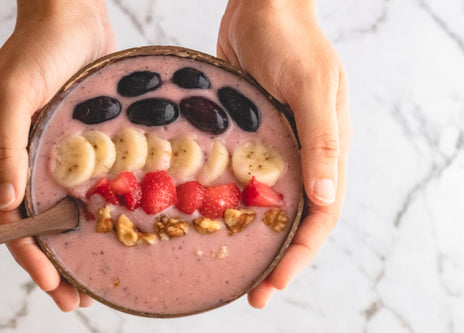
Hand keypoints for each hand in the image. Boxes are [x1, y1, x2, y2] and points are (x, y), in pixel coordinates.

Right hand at [0, 0, 114, 310]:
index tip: (51, 283)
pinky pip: (84, 187)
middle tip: (76, 301)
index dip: (28, 254)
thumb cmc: (39, 47)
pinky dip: (94, 214)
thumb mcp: (15, 90)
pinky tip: (113, 231)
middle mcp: (22, 159)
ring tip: (94, 281)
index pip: (7, 218)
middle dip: (53, 265)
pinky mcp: (78, 145)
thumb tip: (7, 203)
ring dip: (75, 248)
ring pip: (60, 212)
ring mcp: (50, 154)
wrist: (71, 13)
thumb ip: (4, 144)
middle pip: (35, 225)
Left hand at [217, 0, 352, 306]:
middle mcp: (303, 155)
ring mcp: (275, 146)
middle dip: (278, 259)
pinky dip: (232, 202)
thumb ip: (322, 141)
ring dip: (255, 237)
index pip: (321, 217)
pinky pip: (242, 177)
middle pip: (296, 220)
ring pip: (269, 203)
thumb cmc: (291, 40)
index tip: (273, 285)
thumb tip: (328, 201)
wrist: (261, 6)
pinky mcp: (249, 136)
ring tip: (231, 267)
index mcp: (328, 150)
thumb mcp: (310, 86)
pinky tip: (209, 218)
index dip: (300, 255)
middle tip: (252, 294)